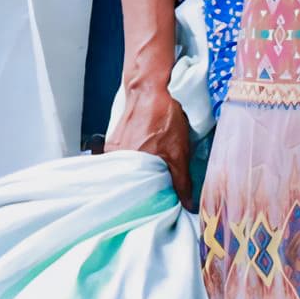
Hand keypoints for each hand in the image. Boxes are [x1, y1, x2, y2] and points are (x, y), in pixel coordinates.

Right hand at [101, 80, 196, 207]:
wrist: (148, 90)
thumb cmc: (162, 117)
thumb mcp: (179, 153)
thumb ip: (182, 181)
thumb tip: (188, 204)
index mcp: (130, 166)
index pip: (136, 196)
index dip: (149, 203)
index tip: (159, 208)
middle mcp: (115, 159)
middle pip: (130, 185)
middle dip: (144, 191)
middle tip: (158, 194)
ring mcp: (111, 150)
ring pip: (126, 173)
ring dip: (139, 177)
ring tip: (153, 177)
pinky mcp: (113, 142)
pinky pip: (122, 162)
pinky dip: (133, 165)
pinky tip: (145, 161)